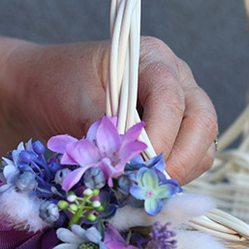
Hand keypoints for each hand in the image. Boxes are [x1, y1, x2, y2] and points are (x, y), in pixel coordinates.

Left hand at [0, 31, 217, 185]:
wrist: (45, 92)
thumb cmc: (56, 87)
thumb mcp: (73, 103)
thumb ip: (103, 130)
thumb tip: (126, 167)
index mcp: (151, 58)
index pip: (170, 96)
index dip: (159, 134)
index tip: (137, 166)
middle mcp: (177, 78)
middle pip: (202, 120)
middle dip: (181, 159)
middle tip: (148, 189)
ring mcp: (181, 106)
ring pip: (203, 144)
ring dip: (179, 172)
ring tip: (141, 191)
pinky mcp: (177, 134)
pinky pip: (192, 160)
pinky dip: (173, 178)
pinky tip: (142, 188)